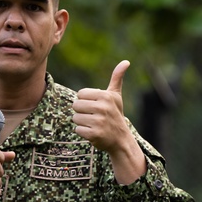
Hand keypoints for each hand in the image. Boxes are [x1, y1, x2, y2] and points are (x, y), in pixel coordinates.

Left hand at [72, 60, 145, 183]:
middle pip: (75, 105)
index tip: (95, 107)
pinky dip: (83, 132)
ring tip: (94, 124)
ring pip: (75, 118)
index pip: (80, 94)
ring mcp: (98, 122)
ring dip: (82, 123)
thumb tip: (126, 62)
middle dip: (82, 112)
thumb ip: (117, 78)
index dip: (85, 101)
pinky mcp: (94, 134)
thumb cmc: (115, 115)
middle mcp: (102, 108)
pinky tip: (93, 132)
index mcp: (105, 96)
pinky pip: (77, 130)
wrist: (121, 139)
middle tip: (93, 117)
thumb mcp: (116, 96)